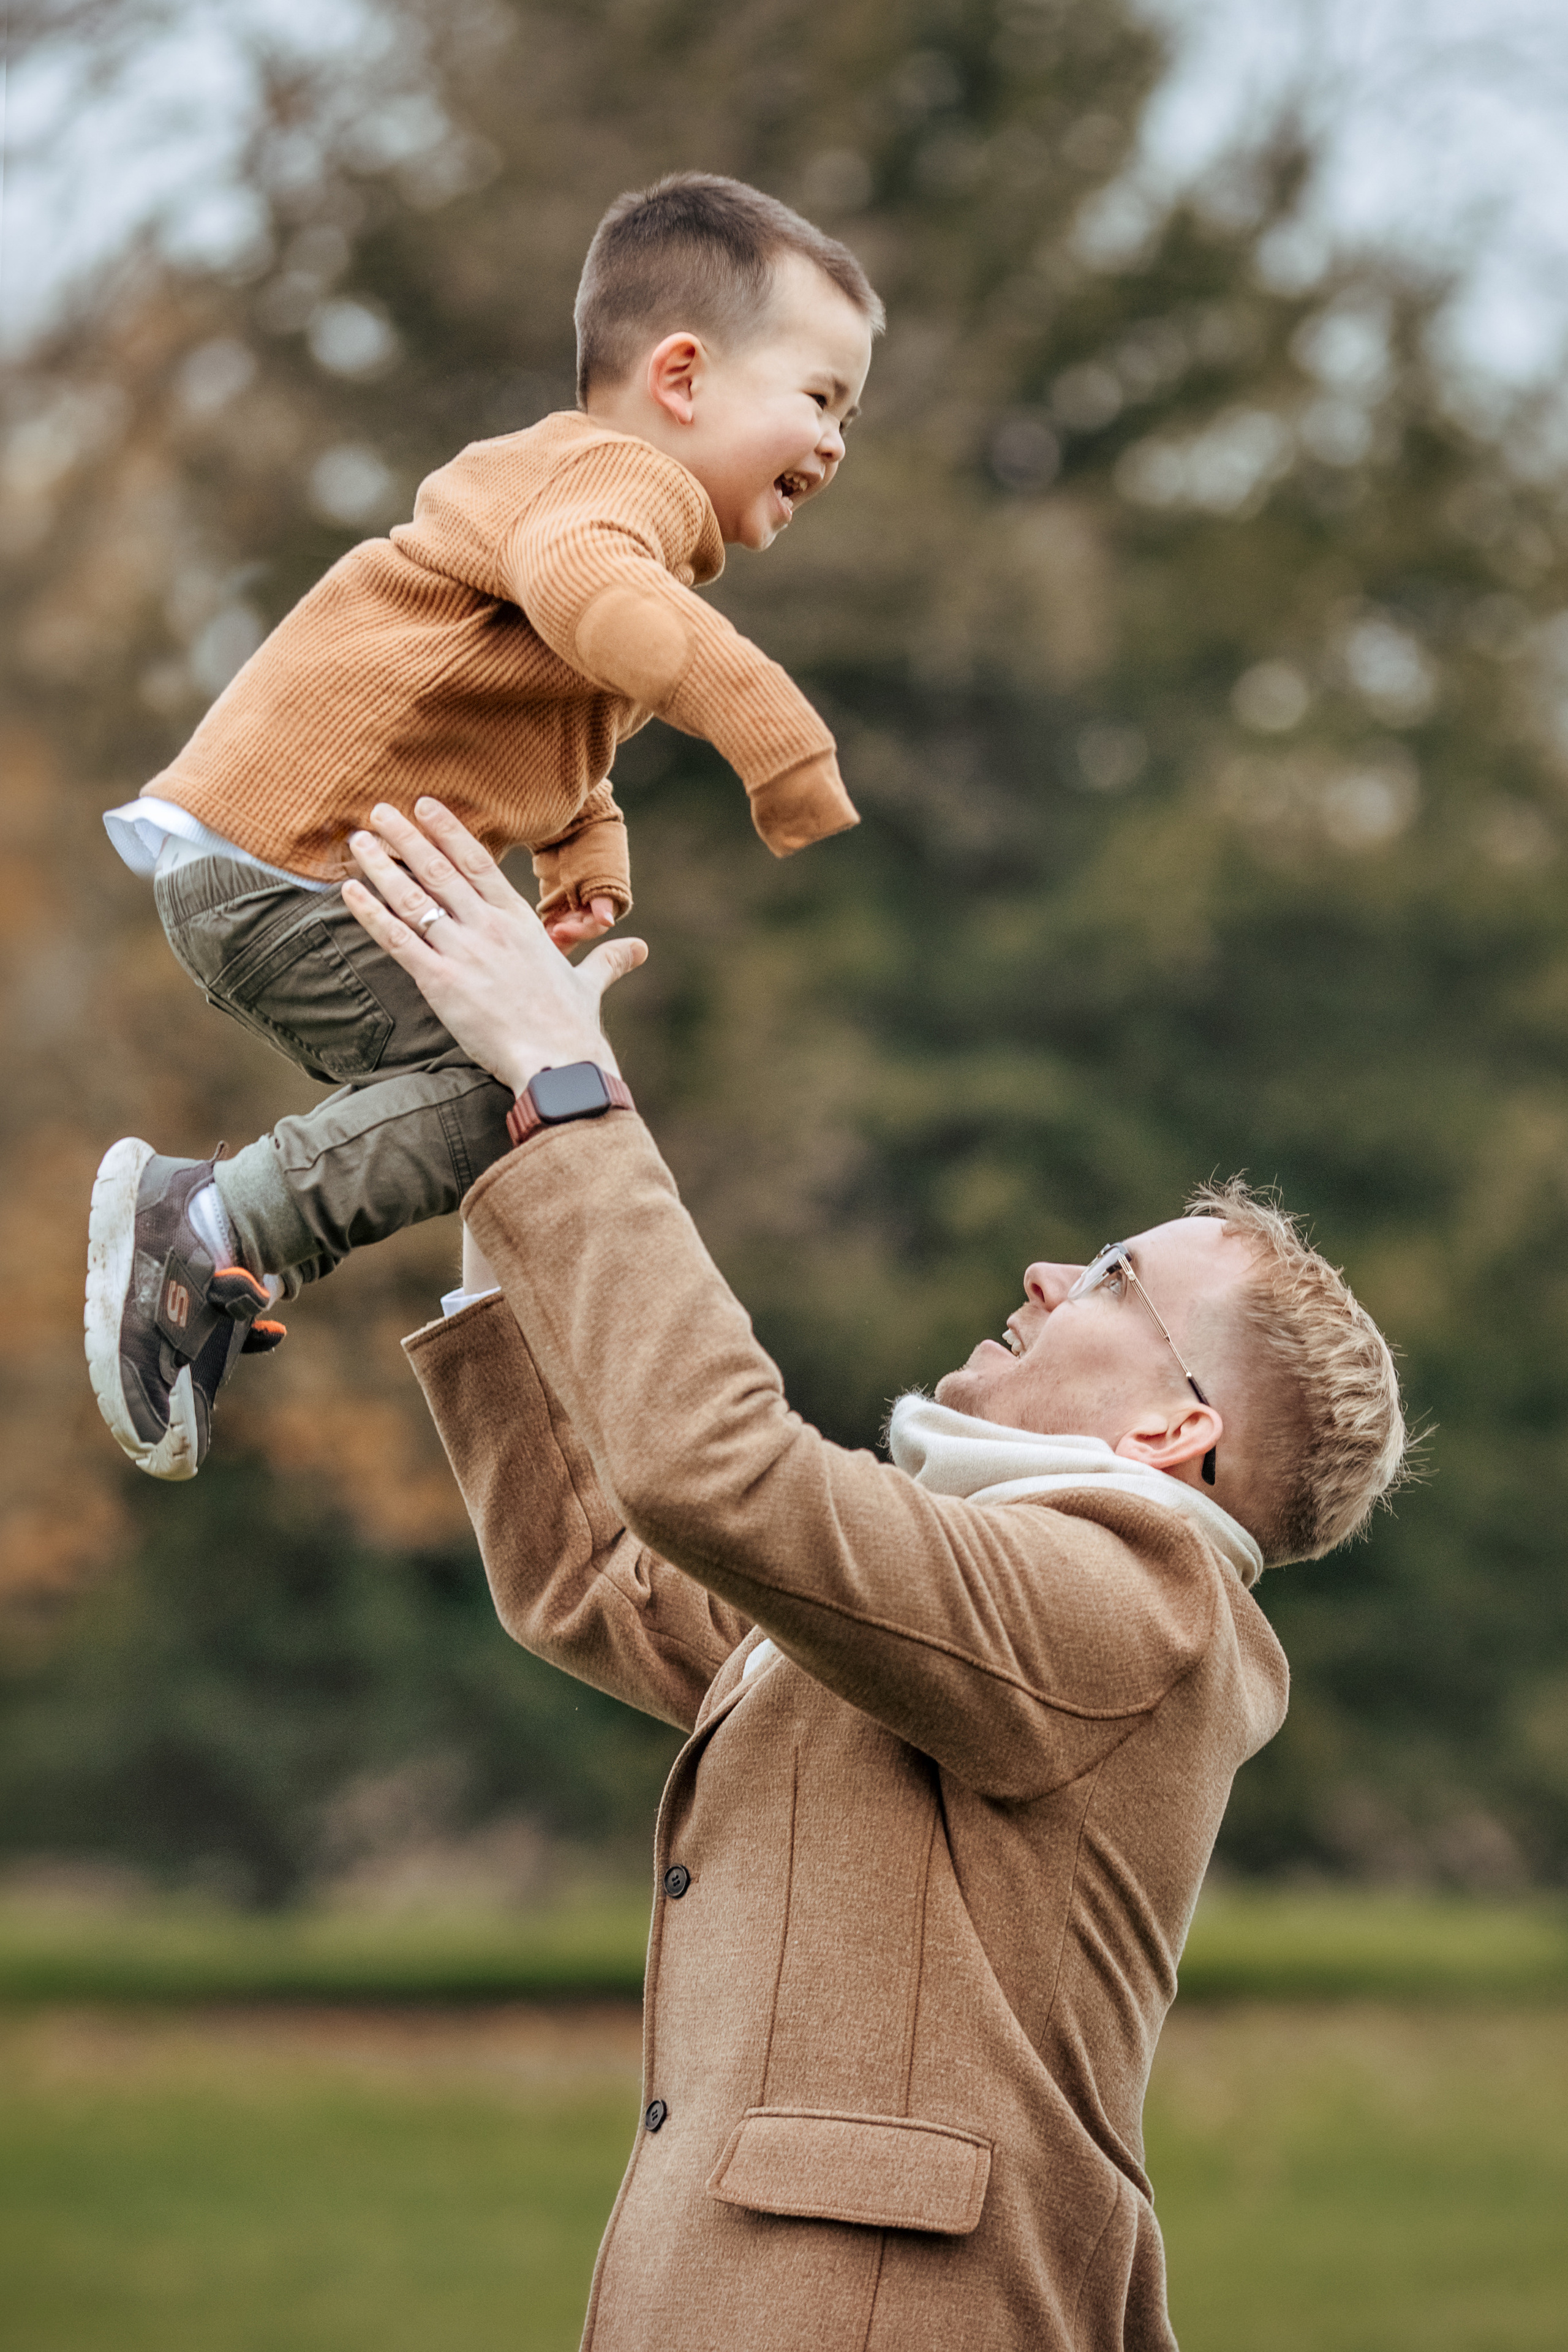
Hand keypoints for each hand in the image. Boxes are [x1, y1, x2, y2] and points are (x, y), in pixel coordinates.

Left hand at [342, 799, 646, 1096]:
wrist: (559, 1061)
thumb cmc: (573, 1027)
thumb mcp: (590, 984)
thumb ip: (608, 959)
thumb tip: (639, 949)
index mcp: (520, 922)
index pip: (478, 863)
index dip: (448, 832)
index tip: (425, 807)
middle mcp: (488, 928)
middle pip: (438, 870)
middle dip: (405, 837)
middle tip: (379, 812)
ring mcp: (463, 952)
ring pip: (412, 898)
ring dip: (381, 866)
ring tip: (358, 842)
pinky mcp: (441, 983)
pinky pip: (397, 940)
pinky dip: (370, 913)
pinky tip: (349, 892)